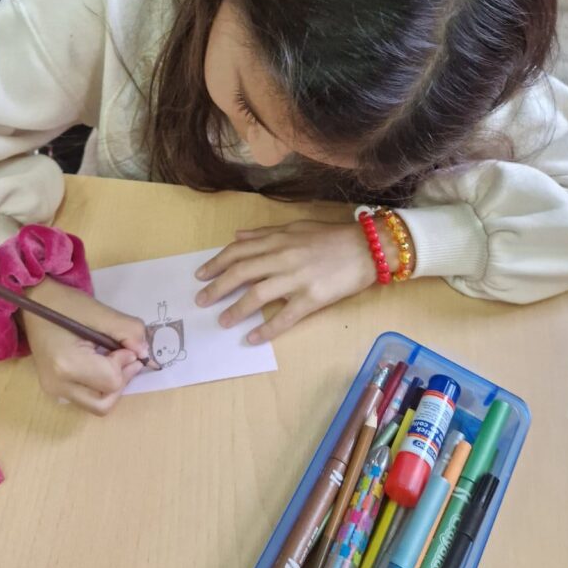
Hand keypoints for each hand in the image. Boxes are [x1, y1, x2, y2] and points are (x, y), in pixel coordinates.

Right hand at [25, 278, 148, 415]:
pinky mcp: (53, 390)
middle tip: (123, 355)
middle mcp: (57, 385)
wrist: (34, 303)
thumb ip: (128, 331)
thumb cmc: (65, 304)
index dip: (125, 363)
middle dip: (122, 380)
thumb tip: (144, 354)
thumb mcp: (101, 312)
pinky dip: (100, 386)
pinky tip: (99, 364)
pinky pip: (86, 398)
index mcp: (66, 365)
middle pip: (105, 402)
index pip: (112, 381)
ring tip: (112, 360)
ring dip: (112, 386)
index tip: (121, 344)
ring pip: (97, 405)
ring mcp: (53, 391)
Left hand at [195, 221, 397, 343]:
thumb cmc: (331, 237)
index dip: (216, 264)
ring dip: (235, 310)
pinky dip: (266, 330)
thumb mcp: (295, 228)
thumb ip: (265, 233)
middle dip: (216, 288)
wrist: (368, 248)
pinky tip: (252, 339)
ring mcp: (296, 279)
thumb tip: (237, 235)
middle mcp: (282, 258)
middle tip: (201, 301)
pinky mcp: (312, 299)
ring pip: (257, 296)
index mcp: (278, 240)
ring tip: (222, 321)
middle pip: (240, 274)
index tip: (200, 276)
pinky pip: (285, 317)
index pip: (238, 252)